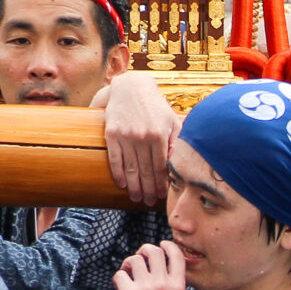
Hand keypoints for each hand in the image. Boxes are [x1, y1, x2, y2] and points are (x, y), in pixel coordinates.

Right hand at [94, 71, 177, 205]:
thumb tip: (178, 164)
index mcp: (159, 135)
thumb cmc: (155, 106)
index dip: (162, 184)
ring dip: (134, 186)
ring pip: (131, 169)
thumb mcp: (171, 121)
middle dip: (149, 190)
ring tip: (136, 197)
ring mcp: (126, 136)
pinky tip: (122, 184)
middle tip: (149, 202)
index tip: (162, 196)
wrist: (131, 87)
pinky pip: (115, 159)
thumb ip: (177, 142)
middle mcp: (142, 137)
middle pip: (146, 171)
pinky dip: (118, 173)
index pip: (161, 167)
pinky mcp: (112, 134)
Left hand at [113, 241, 187, 289]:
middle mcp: (162, 284)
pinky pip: (120, 275)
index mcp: (177, 287)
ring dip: (130, 263)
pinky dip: (119, 278)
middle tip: (142, 257)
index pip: (176, 256)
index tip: (163, 245)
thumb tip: (168, 274)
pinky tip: (121, 285)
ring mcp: (144, 288)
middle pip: (153, 251)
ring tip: (129, 271)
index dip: (169, 246)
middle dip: (145, 250)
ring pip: (135, 259)